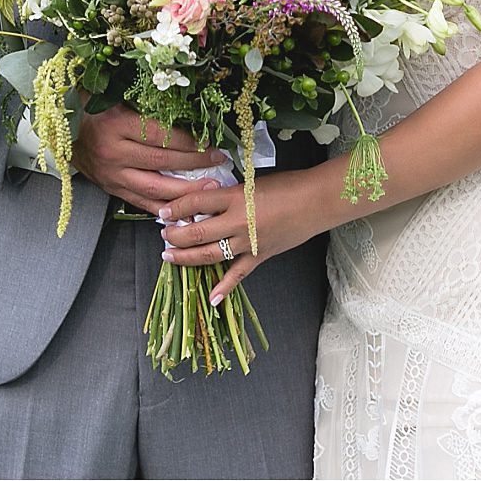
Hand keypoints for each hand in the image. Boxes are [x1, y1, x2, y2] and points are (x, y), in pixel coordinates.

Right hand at [70, 104, 225, 212]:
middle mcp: (113, 151)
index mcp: (117, 123)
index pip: (163, 137)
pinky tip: (180, 210)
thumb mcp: (119, 97)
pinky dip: (161, 207)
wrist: (58, 123)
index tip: (212, 143)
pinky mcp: (108, 187)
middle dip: (195, 166)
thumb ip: (149, 109)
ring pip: (153, 188)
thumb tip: (189, 117)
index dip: (191, 142)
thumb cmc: (92, 104)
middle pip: (162, 163)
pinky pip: (139, 202)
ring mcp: (110, 173)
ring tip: (208, 191)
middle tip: (218, 164)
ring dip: (184, 192)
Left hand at [156, 171, 318, 304]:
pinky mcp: (260, 256)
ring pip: (210, 254)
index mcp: (235, 197)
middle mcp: (237, 222)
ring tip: (170, 256)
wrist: (316, 201)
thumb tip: (204, 203)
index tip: (163, 211)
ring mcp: (248, 243)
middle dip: (175, 235)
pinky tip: (211, 298)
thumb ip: (228, 194)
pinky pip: (238, 275)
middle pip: (197, 231)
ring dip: (186, 257)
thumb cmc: (287, 185)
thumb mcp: (251, 182)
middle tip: (164, 235)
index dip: (176, 207)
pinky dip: (224, 288)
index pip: (196, 202)